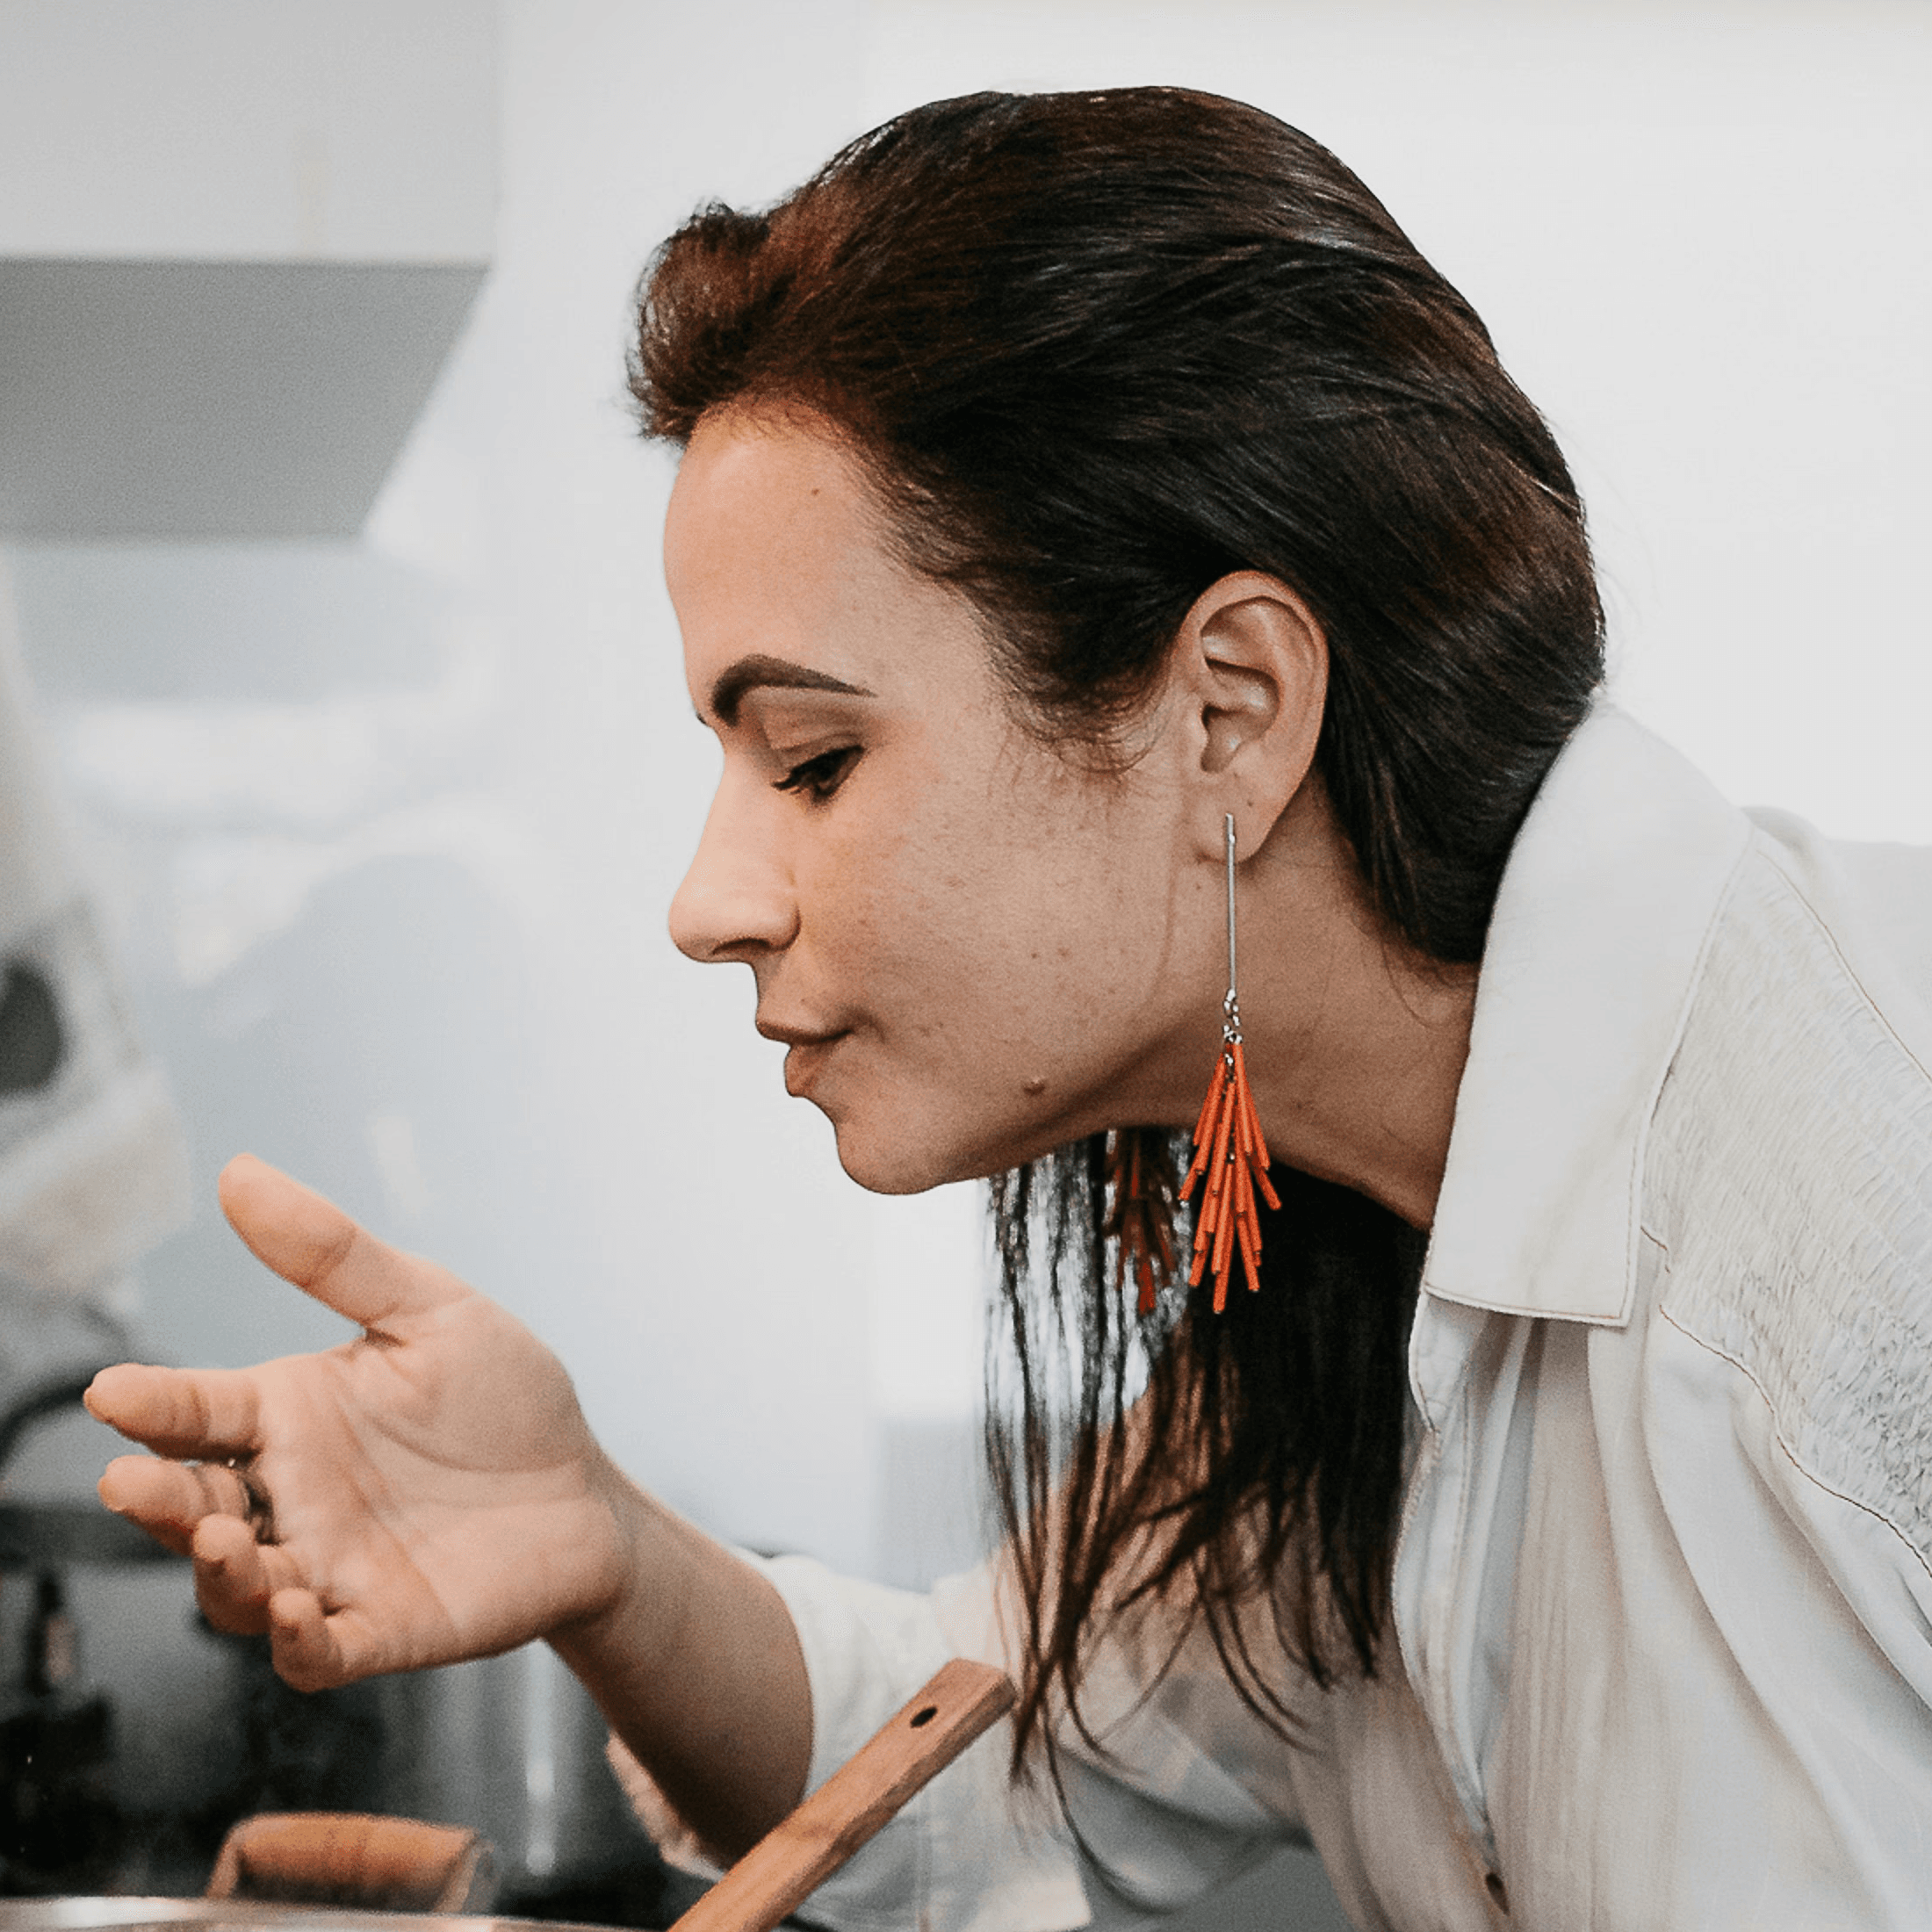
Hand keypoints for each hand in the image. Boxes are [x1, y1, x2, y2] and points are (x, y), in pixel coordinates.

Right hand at [88, 1155, 632, 1691]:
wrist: (587, 1492)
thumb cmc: (505, 1397)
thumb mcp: (431, 1310)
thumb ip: (335, 1256)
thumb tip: (240, 1172)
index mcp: (291, 1414)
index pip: (197, 1410)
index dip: (151, 1404)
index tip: (110, 1391)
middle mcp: (293, 1496)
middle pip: (193, 1506)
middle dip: (156, 1499)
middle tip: (131, 1483)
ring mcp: (329, 1570)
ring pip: (236, 1589)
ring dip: (217, 1572)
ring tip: (221, 1537)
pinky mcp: (381, 1630)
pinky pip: (317, 1654)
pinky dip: (297, 1641)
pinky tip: (300, 1609)